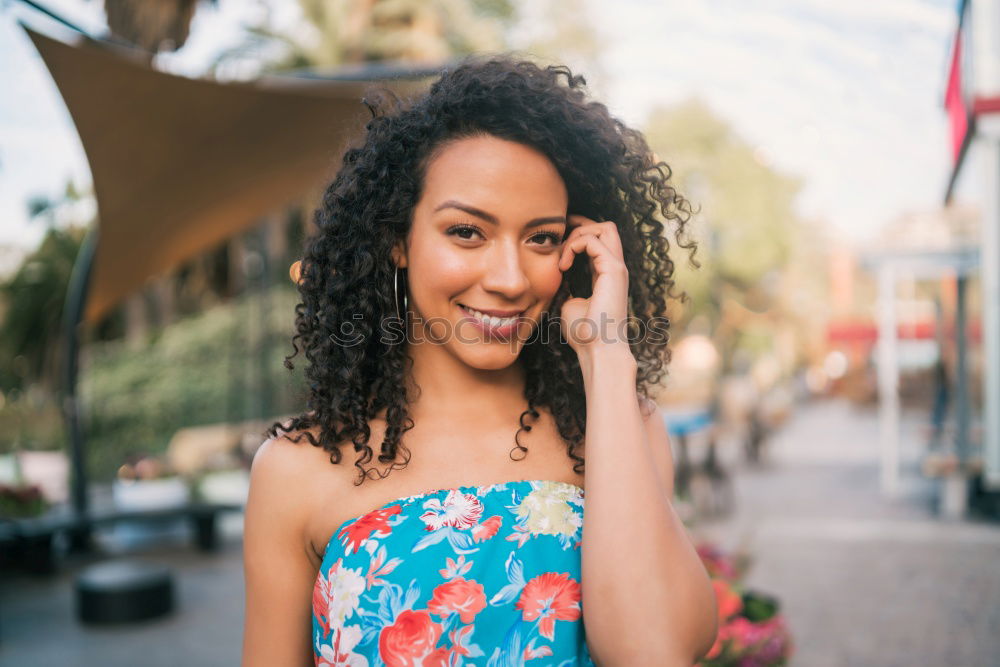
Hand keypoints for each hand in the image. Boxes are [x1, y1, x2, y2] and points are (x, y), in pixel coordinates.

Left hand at [557, 214, 631, 354]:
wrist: (597, 349)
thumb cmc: (584, 333)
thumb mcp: (569, 304)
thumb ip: (567, 288)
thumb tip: (555, 281)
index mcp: (606, 274)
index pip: (597, 240)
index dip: (577, 235)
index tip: (556, 243)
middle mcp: (615, 267)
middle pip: (607, 226)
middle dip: (581, 224)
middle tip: (560, 240)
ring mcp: (617, 267)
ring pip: (605, 227)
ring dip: (578, 235)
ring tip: (563, 258)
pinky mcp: (614, 270)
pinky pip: (594, 240)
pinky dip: (575, 246)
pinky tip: (564, 266)